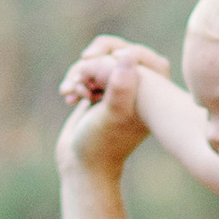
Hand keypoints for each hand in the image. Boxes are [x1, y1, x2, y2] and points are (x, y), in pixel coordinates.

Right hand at [57, 38, 167, 176]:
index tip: (93, 68)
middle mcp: (136, 89)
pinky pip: (88, 73)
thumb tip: (127, 54)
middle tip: (81, 78)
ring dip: (80, 73)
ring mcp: (118, 91)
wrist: (81, 166)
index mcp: (149, 92)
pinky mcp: (101, 94)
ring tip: (72, 93)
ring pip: (97, 62)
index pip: (135, 54)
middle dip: (93, 64)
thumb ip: (121, 86)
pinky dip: (76, 80)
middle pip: (115, 53)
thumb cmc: (101, 144)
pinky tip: (68, 97)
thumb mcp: (112, 116)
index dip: (111, 55)